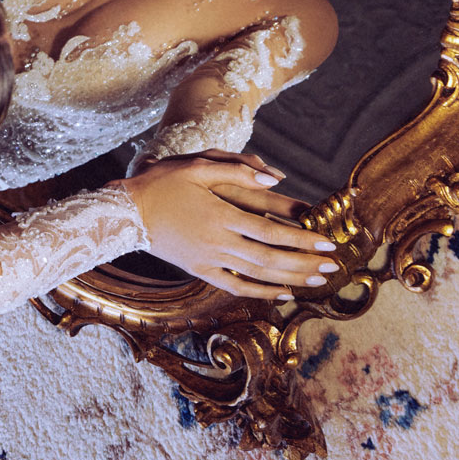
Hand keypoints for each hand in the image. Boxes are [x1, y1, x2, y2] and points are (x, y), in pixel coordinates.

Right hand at [118, 150, 339, 299]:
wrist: (125, 212)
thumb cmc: (161, 183)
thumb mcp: (196, 166)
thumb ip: (237, 170)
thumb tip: (276, 179)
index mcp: (220, 215)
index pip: (271, 232)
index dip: (302, 240)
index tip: (327, 243)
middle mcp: (217, 241)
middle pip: (270, 258)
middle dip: (305, 263)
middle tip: (333, 266)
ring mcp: (208, 260)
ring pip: (257, 274)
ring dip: (291, 278)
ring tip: (318, 280)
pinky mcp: (198, 270)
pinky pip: (235, 285)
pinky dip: (260, 291)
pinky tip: (282, 293)